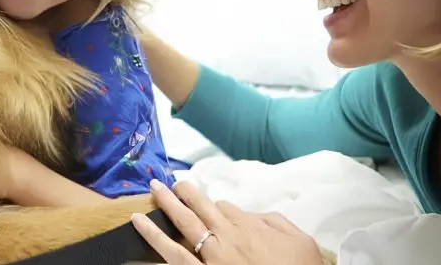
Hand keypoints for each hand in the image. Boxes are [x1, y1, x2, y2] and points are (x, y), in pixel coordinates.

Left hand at [132, 179, 325, 264]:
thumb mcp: (300, 241)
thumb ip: (274, 222)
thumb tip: (249, 214)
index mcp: (248, 228)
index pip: (224, 208)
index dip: (216, 206)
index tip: (214, 208)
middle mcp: (226, 239)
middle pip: (198, 209)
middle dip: (181, 194)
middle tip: (166, 183)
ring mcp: (211, 258)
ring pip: (181, 229)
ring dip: (163, 210)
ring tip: (148, 197)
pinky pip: (174, 258)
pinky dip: (155, 243)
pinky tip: (140, 230)